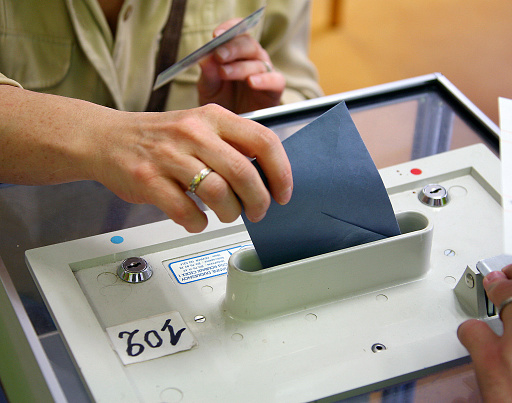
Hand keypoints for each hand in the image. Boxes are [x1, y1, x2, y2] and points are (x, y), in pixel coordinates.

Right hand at [0, 86, 292, 232]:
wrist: (105, 138)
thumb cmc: (159, 137)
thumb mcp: (199, 126)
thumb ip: (231, 144)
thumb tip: (268, 176)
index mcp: (213, 117)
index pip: (263, 141)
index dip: (281, 172)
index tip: (283, 193)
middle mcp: (193, 133)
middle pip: (245, 172)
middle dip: (259, 201)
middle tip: (258, 212)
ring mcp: (169, 156)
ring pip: (218, 193)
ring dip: (230, 213)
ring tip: (226, 215)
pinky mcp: (147, 180)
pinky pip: (185, 211)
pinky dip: (197, 222)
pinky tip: (196, 219)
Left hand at [197, 18, 285, 113]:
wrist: (233, 128)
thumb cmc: (222, 103)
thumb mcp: (209, 88)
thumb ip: (208, 73)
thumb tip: (203, 57)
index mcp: (237, 51)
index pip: (238, 31)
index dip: (229, 29)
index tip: (216, 35)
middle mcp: (253, 58)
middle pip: (248, 44)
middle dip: (232, 48)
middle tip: (218, 55)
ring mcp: (265, 73)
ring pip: (258, 63)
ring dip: (240, 67)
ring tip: (224, 73)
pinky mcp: (274, 90)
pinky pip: (275, 80)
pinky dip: (264, 80)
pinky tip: (252, 82)